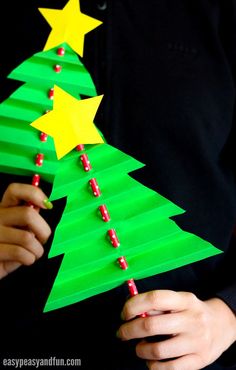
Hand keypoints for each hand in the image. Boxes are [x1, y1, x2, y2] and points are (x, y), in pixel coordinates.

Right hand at [0, 183, 51, 278]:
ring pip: (27, 237)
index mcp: (3, 208)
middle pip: (28, 214)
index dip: (34, 193)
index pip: (14, 190)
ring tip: (34, 254)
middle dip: (44, 231)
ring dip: (37, 250)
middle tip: (42, 240)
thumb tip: (43, 204)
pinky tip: (26, 260)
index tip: (47, 205)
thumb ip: (27, 217)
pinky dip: (30, 259)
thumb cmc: (9, 249)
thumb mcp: (18, 229)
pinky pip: (21, 253)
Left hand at [117, 290, 235, 369]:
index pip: (154, 299)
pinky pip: (170, 368)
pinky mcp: (199, 360)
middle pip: (152, 325)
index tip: (124, 314)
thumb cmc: (192, 311)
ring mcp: (196, 341)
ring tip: (139, 347)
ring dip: (140, 350)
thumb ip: (157, 304)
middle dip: (129, 330)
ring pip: (158, 350)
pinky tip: (151, 361)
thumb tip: (131, 309)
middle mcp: (192, 319)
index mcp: (185, 300)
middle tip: (122, 333)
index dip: (133, 306)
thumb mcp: (179, 301)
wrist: (222, 325)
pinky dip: (154, 366)